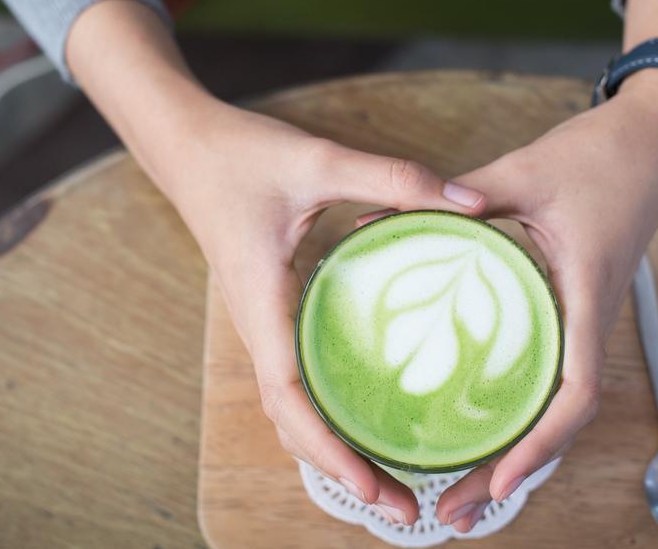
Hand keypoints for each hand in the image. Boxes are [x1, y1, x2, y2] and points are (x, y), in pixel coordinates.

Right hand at [166, 102, 486, 524]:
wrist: (186, 147)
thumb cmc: (241, 156)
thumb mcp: (319, 160)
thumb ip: (392, 179)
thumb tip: (471, 205)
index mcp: (262, 304)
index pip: (289, 397)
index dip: (330, 449)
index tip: (374, 488)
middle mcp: (259, 327)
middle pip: (293, 423)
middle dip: (343, 472)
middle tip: (405, 511)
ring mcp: (264, 324)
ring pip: (293, 408)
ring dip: (336, 451)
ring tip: (393, 485)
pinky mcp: (273, 313)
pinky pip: (297, 379)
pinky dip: (327, 416)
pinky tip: (368, 419)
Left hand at [418, 72, 657, 531]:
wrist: (654, 137)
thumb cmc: (600, 153)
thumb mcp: (521, 171)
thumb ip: (455, 196)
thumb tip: (379, 218)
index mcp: (586, 294)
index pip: (576, 392)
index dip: (539, 443)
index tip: (498, 480)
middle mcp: (591, 320)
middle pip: (560, 422)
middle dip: (509, 474)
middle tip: (450, 514)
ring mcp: (586, 320)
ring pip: (555, 407)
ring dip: (512, 452)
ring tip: (457, 491)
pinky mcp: (576, 309)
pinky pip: (551, 376)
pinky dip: (520, 414)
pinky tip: (479, 426)